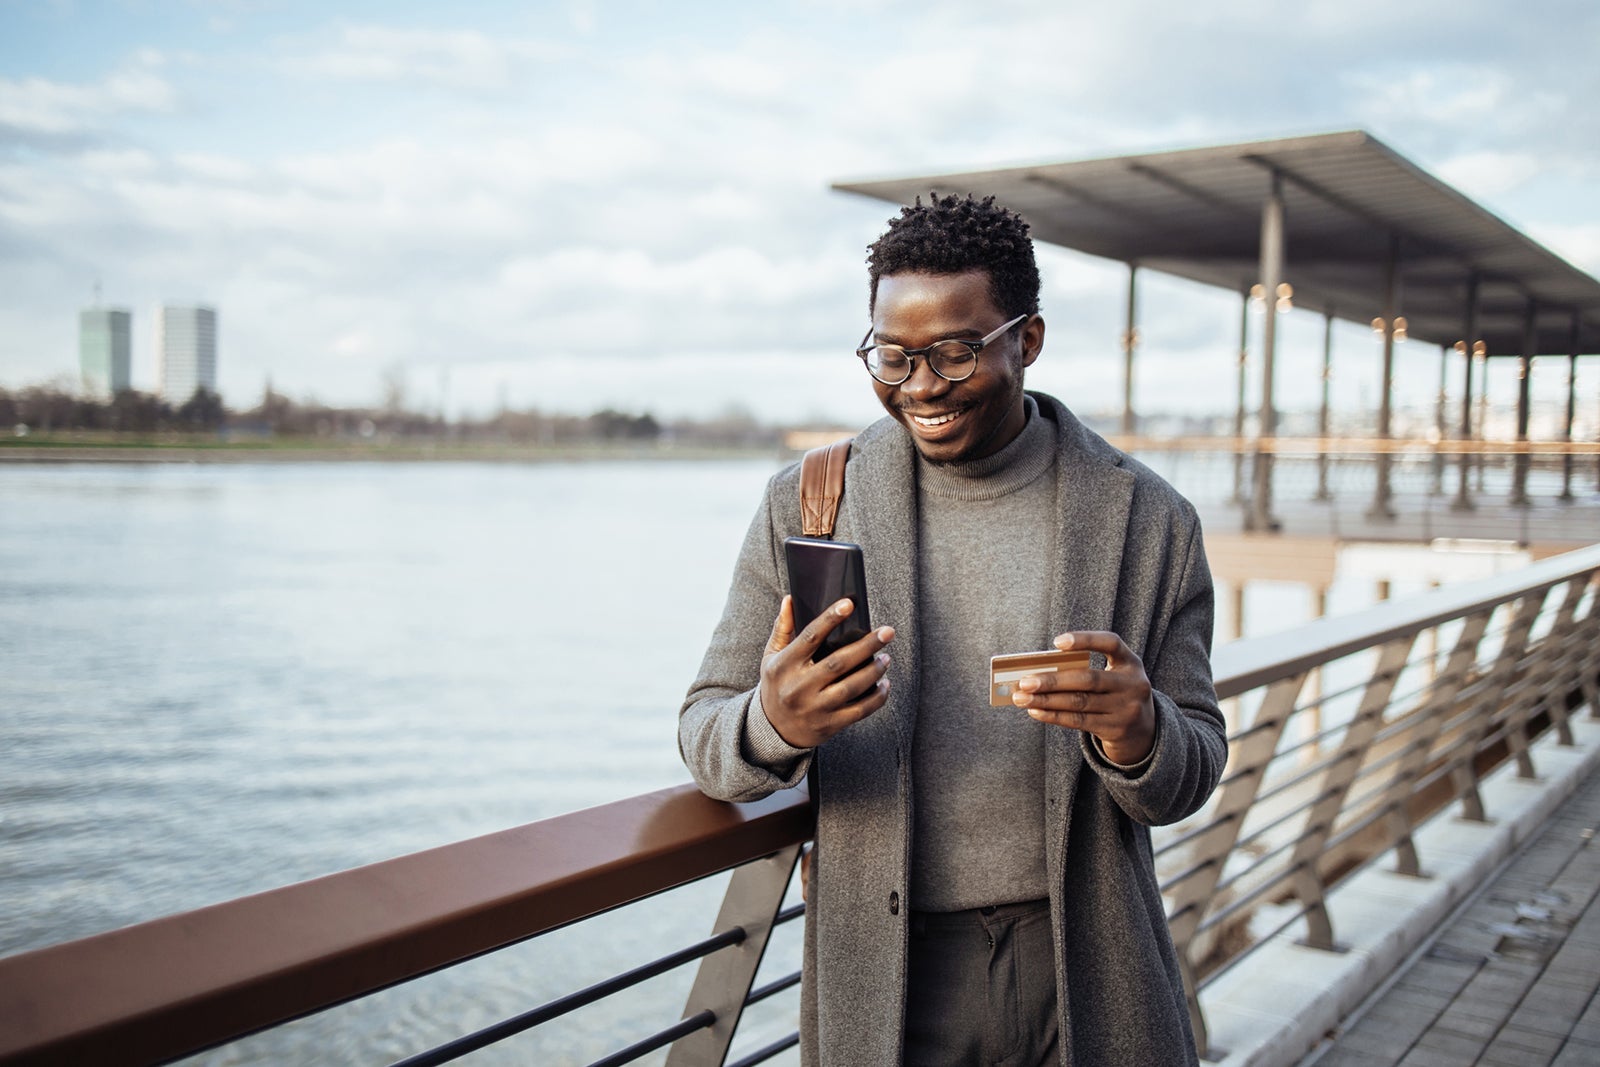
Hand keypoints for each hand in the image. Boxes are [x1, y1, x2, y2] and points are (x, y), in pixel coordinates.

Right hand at [759, 595, 894, 748]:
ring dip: (874, 671)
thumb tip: (789, 599)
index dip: (830, 619)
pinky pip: (859, 711)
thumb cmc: (776, 684)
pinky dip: (876, 698)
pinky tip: (884, 685)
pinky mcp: (829, 724)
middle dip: (867, 646)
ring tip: (886, 658)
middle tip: (887, 632)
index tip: (849, 604)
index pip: (810, 637)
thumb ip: (782, 628)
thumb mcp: (771, 657)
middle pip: (838, 662)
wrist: (774, 729)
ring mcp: (815, 707)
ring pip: (851, 687)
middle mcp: (799, 687)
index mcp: (784, 665)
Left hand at [1012, 631, 1154, 764]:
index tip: (1057, 642)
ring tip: (1021, 698)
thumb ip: (1085, 671)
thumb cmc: (1114, 694)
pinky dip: (1053, 715)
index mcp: (1131, 663)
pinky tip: (1035, 711)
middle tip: (1024, 682)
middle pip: (1088, 679)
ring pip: (1079, 702)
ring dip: (1046, 700)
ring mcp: (1126, 709)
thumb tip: (1039, 673)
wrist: (1143, 732)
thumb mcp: (1112, 678)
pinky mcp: (1116, 729)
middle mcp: (1133, 684)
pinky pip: (1078, 721)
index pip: (1111, 643)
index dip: (1085, 640)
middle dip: (1052, 680)